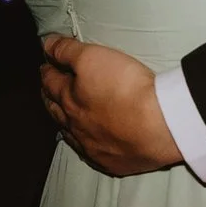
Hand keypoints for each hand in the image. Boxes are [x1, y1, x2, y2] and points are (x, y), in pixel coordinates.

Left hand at [39, 34, 182, 175]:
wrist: (160, 125)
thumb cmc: (126, 87)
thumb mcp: (94, 57)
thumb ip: (67, 50)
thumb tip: (46, 44)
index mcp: (69, 99)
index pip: (51, 81)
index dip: (47, 70)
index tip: (45, 64)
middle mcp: (75, 126)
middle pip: (56, 109)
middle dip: (50, 96)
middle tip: (48, 89)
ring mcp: (92, 147)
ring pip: (70, 133)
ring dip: (64, 122)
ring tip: (62, 114)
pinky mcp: (112, 162)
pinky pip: (91, 153)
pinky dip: (84, 144)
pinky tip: (88, 143)